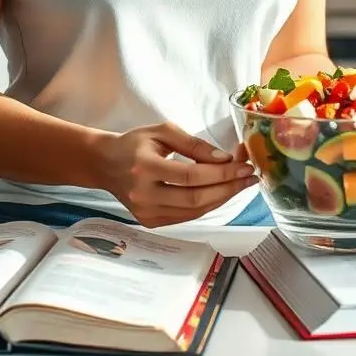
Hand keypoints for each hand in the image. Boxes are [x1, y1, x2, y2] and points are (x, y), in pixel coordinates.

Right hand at [95, 122, 257, 227]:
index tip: (244, 165)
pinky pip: (187, 216)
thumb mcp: (162, 132)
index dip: (221, 173)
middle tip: (249, 177)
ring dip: (222, 198)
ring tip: (240, 184)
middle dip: (228, 188)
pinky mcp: (151, 223)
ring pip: (194, 211)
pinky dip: (208, 205)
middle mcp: (144, 194)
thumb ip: (194, 144)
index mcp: (144, 167)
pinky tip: (221, 193)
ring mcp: (146, 213)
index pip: (191, 175)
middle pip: (195, 198)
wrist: (106, 164)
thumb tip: (224, 160)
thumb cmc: (135, 144)